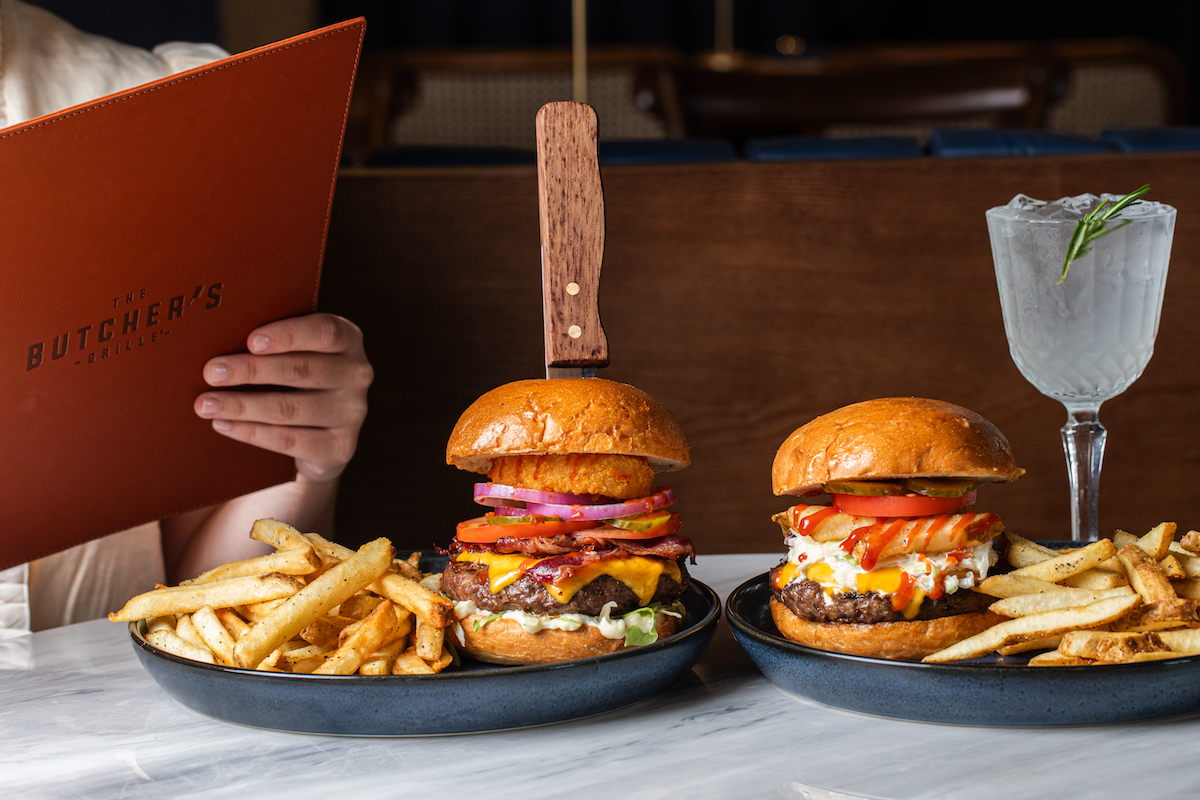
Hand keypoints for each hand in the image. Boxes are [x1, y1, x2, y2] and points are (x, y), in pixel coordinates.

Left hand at [193, 313, 371, 481]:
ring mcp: (352, 413)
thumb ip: (271, 342)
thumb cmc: (295, 378)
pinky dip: (252, 432)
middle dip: (250, 371)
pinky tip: (224, 424)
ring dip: (242, 405)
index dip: (288, 335)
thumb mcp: (295, 351)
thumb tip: (218, 334)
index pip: (324, 332)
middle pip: (301, 370)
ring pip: (289, 408)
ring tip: (206, 404)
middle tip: (211, 372)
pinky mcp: (340, 447)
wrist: (319, 431)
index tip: (250, 341)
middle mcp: (357, 374)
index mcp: (348, 339)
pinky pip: (290, 440)